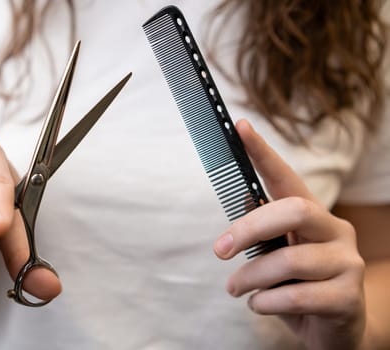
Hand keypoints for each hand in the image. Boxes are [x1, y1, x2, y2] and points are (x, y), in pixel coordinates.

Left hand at [214, 120, 365, 349]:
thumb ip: (263, 232)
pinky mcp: (349, 297)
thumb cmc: (297, 286)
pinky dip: (265, 302)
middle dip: (248, 230)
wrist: (334, 332)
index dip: (263, 152)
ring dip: (250, 278)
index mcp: (313, 216)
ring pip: (289, 261)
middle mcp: (336, 231)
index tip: (239, 127)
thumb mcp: (276, 255)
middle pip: (293, 211)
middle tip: (219, 251)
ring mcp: (348, 263)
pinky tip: (258, 305)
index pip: (286, 177)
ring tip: (235, 289)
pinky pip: (296, 296)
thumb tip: (241, 203)